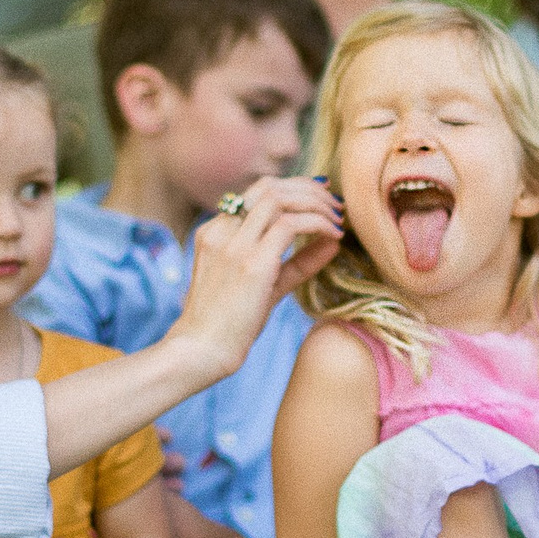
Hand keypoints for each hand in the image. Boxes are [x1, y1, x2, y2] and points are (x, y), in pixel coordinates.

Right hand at [170, 177, 341, 374]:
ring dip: (315, 203)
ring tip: (337, 218)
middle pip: (268, 187)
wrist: (202, 351)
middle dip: (308, 188)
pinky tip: (334, 235)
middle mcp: (221, 231)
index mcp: (215, 232)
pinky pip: (290, 225)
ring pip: (279, 198)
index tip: (321, 198)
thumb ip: (297, 263)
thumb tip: (333, 242)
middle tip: (335, 203)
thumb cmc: (230, 325)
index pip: (257, 192)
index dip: (295, 188)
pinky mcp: (250, 262)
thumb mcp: (267, 286)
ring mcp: (233, 245)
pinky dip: (317, 223)